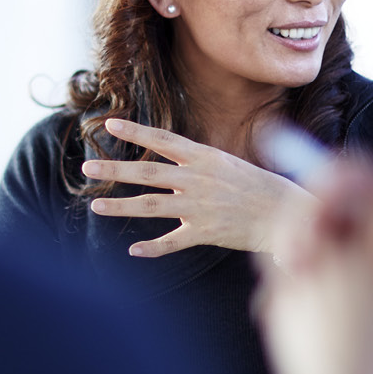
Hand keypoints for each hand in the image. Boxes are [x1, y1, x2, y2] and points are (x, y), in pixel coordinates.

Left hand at [80, 118, 312, 256]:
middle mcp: (198, 179)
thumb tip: (168, 155)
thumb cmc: (255, 186)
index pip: (163, 140)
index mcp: (204, 157)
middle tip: (87, 167)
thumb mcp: (226, 162)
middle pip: (148, 174)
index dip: (135, 132)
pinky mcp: (205, 232)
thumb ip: (195, 162)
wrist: (285, 213)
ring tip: (95, 206)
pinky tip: (133, 249)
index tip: (109, 123)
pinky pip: (172, 241)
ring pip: (151, 206)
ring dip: (120, 207)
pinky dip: (152, 247)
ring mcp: (200, 207)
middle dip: (114, 170)